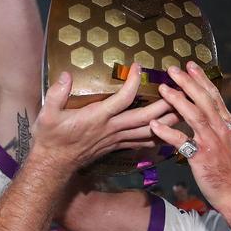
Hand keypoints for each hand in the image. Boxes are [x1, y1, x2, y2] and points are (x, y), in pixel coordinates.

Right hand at [30, 64, 175, 171]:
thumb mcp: (47, 113)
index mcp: (97, 117)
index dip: (133, 82)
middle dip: (164, 105)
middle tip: (179, 92)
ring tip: (183, 110)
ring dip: (166, 121)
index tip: (139, 66)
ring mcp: (116, 139)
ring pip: (147, 131)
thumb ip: (57, 93)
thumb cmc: (51, 137)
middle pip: (144, 117)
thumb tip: (66, 75)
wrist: (53, 164)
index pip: (122, 99)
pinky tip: (168, 132)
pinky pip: (141, 142)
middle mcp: (111, 128)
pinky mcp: (116, 146)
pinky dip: (156, 137)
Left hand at [150, 61, 230, 212]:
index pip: (214, 96)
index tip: (191, 65)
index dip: (201, 79)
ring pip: (194, 115)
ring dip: (178, 101)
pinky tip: (155, 125)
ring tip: (163, 89)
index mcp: (227, 124)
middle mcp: (221, 129)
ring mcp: (212, 142)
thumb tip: (208, 112)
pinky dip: (168, 132)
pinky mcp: (201, 157)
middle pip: (204, 100)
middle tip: (173, 69)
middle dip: (188, 82)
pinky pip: (182, 141)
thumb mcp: (230, 142)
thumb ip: (219, 126)